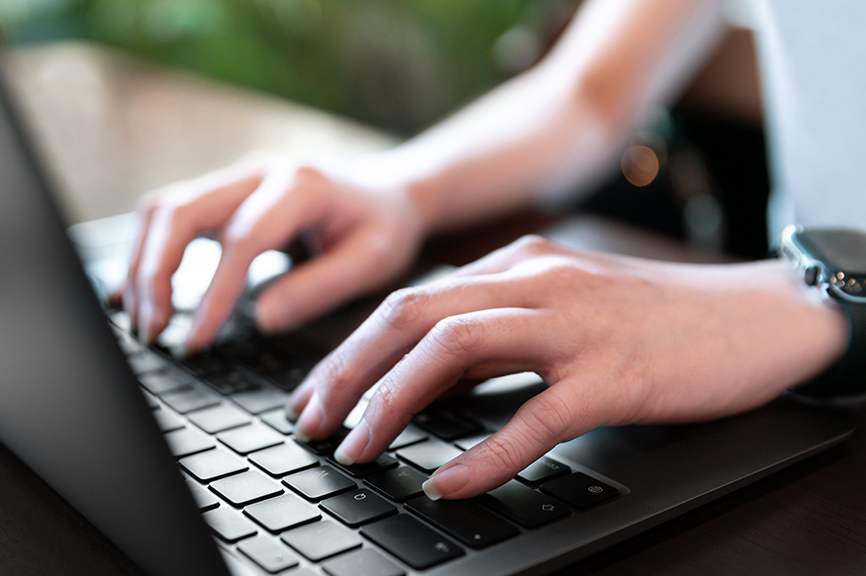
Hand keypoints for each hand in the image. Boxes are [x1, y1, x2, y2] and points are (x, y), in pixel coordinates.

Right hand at [111, 154, 425, 348]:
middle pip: (181, 211)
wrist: (386, 192)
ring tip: (145, 321)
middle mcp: (258, 173)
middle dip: (155, 274)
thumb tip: (264, 320)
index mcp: (300, 186)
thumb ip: (320, 288)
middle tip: (153, 331)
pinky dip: (146, 254)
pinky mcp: (221, 196)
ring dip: (143, 265)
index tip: (196, 339)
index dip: (214, 292)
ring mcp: (235, 179)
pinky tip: (134, 295)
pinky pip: (169, 217)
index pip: (241, 239)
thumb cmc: (382, 227)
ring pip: (164, 210)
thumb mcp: (374, 261)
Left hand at [285, 235, 848, 498]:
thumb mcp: (558, 308)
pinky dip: (485, 452)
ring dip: (394, 403)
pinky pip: (535, 415)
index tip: (316, 394)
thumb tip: (423, 382)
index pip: (409, 302)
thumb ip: (493, 333)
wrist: (751, 316)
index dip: (351, 350)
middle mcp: (534, 282)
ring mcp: (573, 325)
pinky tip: (450, 482)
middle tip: (310, 422)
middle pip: (412, 316)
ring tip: (358, 450)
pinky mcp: (613, 374)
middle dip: (348, 370)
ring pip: (455, 349)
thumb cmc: (651, 318)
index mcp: (516, 265)